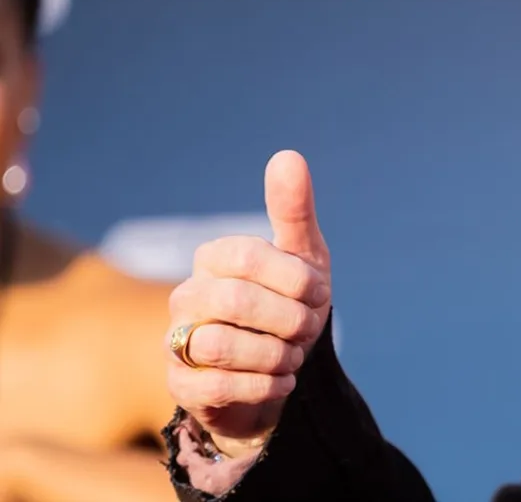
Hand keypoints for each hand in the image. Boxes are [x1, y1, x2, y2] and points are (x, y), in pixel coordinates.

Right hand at [166, 151, 331, 459]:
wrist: (276, 372)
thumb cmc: (288, 305)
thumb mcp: (303, 258)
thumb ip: (293, 210)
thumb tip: (288, 156)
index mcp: (214, 257)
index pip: (248, 255)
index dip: (295, 278)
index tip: (320, 293)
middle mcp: (187, 295)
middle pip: (235, 300)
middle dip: (289, 318)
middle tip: (309, 328)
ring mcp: (177, 341)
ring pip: (220, 345)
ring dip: (276, 355)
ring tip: (292, 356)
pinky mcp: (182, 385)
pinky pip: (218, 386)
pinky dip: (265, 385)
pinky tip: (281, 380)